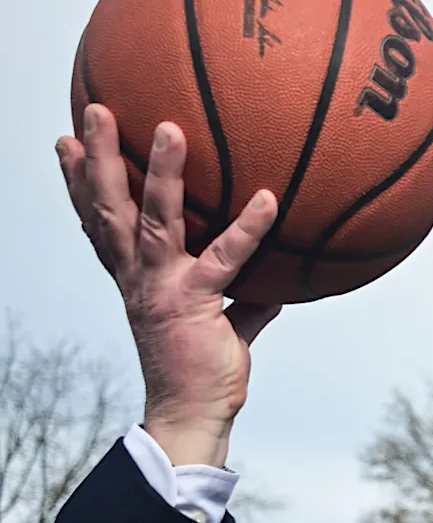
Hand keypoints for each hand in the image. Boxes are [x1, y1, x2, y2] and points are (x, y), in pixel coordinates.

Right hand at [57, 104, 280, 468]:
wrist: (193, 413)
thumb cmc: (201, 370)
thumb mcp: (220, 325)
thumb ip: (245, 300)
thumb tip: (276, 286)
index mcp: (135, 276)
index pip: (99, 220)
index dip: (79, 182)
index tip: (67, 141)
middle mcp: (139, 275)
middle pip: (109, 205)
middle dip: (98, 157)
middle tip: (95, 109)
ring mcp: (163, 286)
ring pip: (154, 218)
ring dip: (160, 172)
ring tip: (169, 128)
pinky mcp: (194, 301)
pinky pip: (225, 257)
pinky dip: (248, 228)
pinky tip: (269, 199)